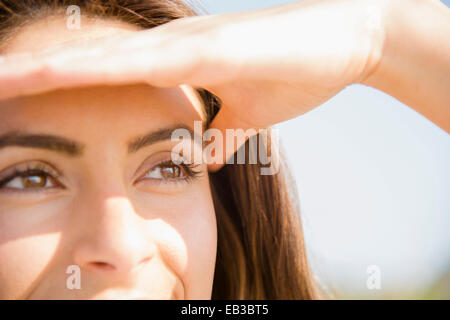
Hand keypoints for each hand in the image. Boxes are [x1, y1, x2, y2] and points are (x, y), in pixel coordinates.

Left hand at [0, 0, 387, 168]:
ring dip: (48, 68)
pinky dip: (94, 69)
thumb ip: (221, 134)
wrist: (345, 42)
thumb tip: (206, 158)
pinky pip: (138, 61)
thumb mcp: (249, 117)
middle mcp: (171, 49)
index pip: (109, 77)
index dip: (64, 87)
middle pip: (91, 62)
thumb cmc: (296, 73)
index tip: (24, 102)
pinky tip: (54, 71)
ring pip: (101, 56)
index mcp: (178, 67)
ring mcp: (186, 46)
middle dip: (36, 75)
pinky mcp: (207, 50)